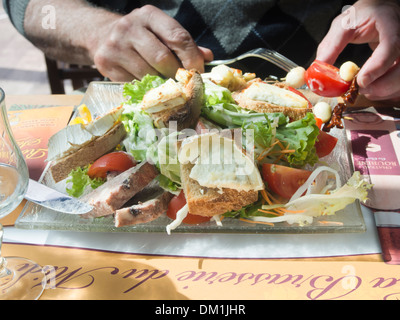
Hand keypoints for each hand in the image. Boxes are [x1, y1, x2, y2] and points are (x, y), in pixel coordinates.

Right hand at [92, 5, 212, 80]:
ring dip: (160, 83)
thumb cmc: (141, 36)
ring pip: (148, 74)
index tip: (198, 72)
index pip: (177, 37)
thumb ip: (183, 44)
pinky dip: (144, 87)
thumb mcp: (161, 32)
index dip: (191, 57)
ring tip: (164, 82)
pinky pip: (133, 82)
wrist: (101, 35)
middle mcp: (129, 26)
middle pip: (162, 58)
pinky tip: (146, 83)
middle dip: (176, 73)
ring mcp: (115, 45)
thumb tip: (208, 57)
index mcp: (149, 15)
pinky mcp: (106, 62)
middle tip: (181, 82)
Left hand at [316, 0, 399, 100]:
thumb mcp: (343, 26)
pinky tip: (373, 87)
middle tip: (359, 90)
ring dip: (383, 90)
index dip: (377, 67)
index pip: (391, 47)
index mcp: (391, 25)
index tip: (360, 81)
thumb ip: (330, 46)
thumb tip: (316, 71)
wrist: (380, 10)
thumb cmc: (362, 16)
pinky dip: (387, 90)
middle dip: (381, 85)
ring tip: (363, 89)